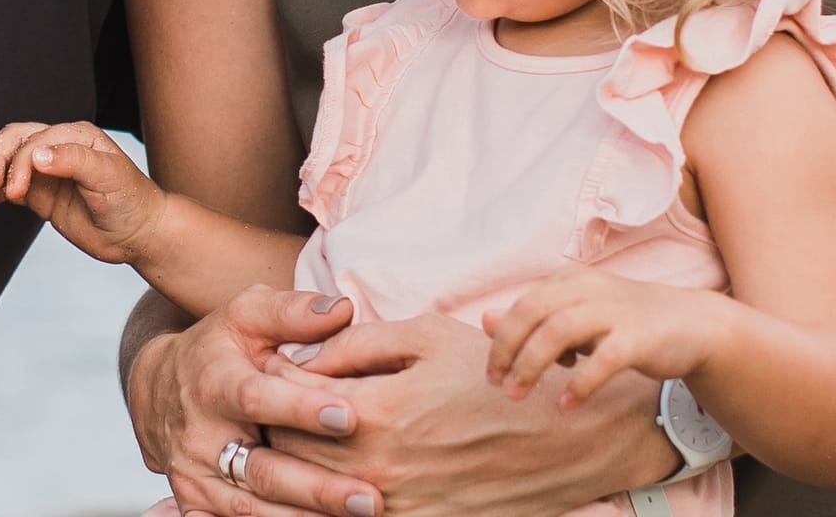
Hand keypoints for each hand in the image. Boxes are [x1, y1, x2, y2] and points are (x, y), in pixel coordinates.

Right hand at [0, 120, 164, 264]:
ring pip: (4, 160)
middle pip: (12, 140)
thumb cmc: (130, 201)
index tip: (15, 191)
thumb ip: (73, 161)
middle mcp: (57, 147)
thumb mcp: (109, 177)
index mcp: (74, 135)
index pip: (33, 140)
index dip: (18, 162)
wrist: (138, 234)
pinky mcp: (39, 193)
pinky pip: (7, 188)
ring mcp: (46, 171)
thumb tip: (36, 154)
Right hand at [125, 285, 375, 515]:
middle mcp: (200, 437)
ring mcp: (197, 478)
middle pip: (262, 470)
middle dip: (317, 487)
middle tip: (371, 498)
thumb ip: (292, 311)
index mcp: (214, 383)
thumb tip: (341, 309)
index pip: (257, 398)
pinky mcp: (196, 506)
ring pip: (252, 510)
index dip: (300, 409)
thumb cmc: (218, 348)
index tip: (348, 416)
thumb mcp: (246, 316)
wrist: (159, 390)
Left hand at [264, 313, 675, 515]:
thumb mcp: (426, 335)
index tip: (264, 362)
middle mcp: (382, 469)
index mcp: (378, 412)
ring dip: (299, 464)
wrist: (571, 437)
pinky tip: (337, 473)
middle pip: (292, 450)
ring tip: (293, 437)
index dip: (271, 377)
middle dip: (274, 421)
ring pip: (318, 491)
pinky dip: (338, 496)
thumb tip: (301, 350)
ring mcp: (402, 507)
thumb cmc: (496, 376)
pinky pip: (359, 515)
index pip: (289, 398)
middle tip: (266, 400)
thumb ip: (356, 343)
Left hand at [485, 267, 722, 409]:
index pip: (522, 306)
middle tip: (497, 385)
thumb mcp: (576, 315)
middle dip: (508, 350)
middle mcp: (588, 288)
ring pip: (558, 330)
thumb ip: (534, 318)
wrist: (692, 324)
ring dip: (532, 364)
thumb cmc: (625, 322)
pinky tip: (565, 405)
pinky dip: (580, 383)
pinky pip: (602, 360)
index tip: (491, 371)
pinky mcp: (639, 337)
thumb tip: (484, 320)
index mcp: (569, 281)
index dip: (501, 338)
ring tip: (519, 395)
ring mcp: (614, 311)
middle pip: (532, 313)